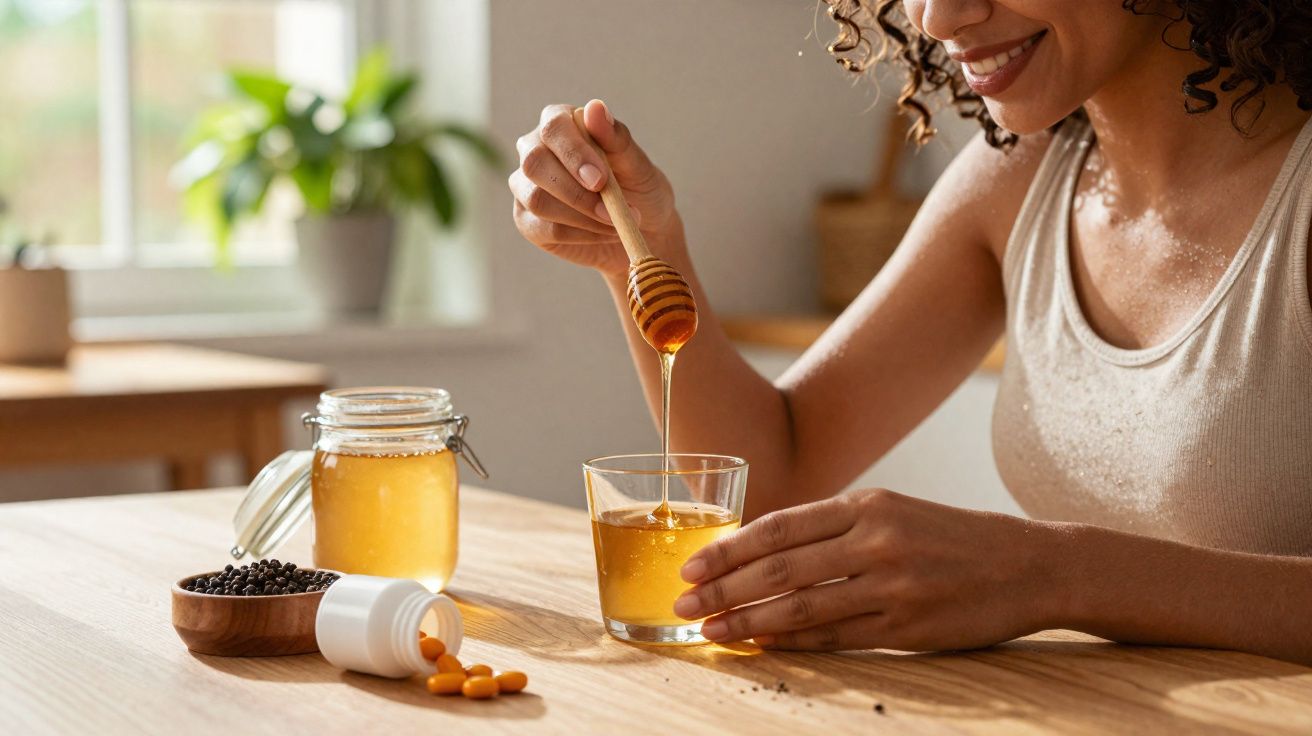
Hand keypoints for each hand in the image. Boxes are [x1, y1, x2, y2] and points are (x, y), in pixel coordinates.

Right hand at [509, 99, 675, 275]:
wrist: (641, 230)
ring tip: (616, 224)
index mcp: (561, 124)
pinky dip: (580, 235)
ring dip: (582, 217)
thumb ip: (616, 138)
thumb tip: (595, 107)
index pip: (554, 128)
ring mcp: (526, 186)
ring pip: (537, 200)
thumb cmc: (639, 188)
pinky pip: (544, 229)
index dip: (574, 154)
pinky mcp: (527, 220)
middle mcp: (535, 150)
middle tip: (611, 211)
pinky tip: (602, 233)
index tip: (601, 180)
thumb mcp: (637, 164)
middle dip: (575, 191)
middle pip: (535, 163)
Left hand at [674, 489, 1061, 651]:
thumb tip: (766, 549)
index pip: (779, 526)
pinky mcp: (907, 627)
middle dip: (723, 587)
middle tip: (682, 602)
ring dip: (747, 621)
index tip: (691, 565)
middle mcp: (875, 539)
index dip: (729, 548)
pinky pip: (836, 638)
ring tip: (709, 631)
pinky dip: (793, 644)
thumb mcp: (895, 511)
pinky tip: (762, 646)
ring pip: (801, 606)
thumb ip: (837, 527)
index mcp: (867, 504)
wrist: (1033, 564)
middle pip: (779, 566)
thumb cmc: (954, 537)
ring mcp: (892, 585)